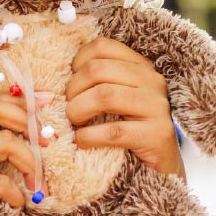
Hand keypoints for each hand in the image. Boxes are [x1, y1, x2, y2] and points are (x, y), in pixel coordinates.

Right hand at [0, 94, 38, 215]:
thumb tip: (22, 136)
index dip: (18, 101)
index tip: (44, 103)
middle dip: (26, 121)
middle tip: (45, 142)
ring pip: (5, 142)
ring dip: (30, 162)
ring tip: (35, 183)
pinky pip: (2, 183)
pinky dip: (17, 195)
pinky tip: (16, 205)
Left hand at [63, 37, 183, 176]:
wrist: (160, 169)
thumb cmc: (129, 133)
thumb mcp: (116, 101)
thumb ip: (96, 83)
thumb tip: (56, 81)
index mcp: (141, 67)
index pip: (102, 46)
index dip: (77, 62)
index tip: (71, 84)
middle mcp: (152, 81)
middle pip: (98, 69)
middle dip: (73, 89)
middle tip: (69, 108)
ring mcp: (157, 107)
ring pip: (105, 95)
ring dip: (78, 110)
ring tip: (74, 123)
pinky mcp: (157, 134)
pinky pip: (113, 131)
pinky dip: (89, 136)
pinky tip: (82, 141)